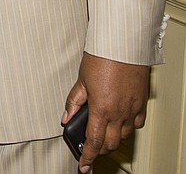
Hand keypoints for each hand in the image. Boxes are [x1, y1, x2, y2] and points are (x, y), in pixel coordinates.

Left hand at [62, 52, 148, 172]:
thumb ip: (74, 101)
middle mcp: (119, 113)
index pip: (94, 141)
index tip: (84, 166)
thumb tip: (66, 117)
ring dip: (112, 138)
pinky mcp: (141, 103)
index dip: (88, 157)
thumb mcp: (81, 80)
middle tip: (90, 147)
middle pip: (110, 143)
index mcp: (101, 109)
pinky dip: (127, 127)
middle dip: (99, 149)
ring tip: (103, 133)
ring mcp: (132, 109)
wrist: (122, 45)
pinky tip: (119, 122)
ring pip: (123, 135)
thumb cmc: (101, 58)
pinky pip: (136, 123)